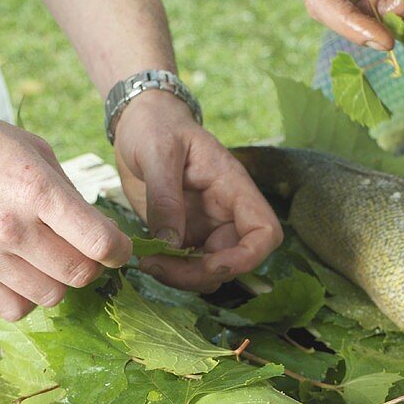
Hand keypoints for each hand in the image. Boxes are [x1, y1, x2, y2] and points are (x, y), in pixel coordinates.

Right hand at [0, 99, 132, 319]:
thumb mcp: (32, 149)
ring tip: (47, 259)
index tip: (118, 248)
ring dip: (59, 282)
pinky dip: (27, 298)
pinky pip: (15, 309)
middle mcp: (11, 225)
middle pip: (79, 275)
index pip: (99, 242)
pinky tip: (22, 274)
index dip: (120, 251)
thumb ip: (69, 193)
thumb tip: (99, 231)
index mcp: (35, 188)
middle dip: (92, 266)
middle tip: (83, 253)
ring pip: (51, 297)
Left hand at [113, 92, 282, 291]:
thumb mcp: (158, 152)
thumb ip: (165, 197)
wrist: (138, 124)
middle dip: (200, 274)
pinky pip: (187, 267)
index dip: (246, 259)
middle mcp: (226, 214)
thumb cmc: (155, 126)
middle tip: (158, 267)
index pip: (265, 233)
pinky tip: (148, 259)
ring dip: (183, 278)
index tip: (210, 267)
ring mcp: (207, 229)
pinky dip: (171, 272)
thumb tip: (171, 243)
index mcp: (234, 188)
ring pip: (210, 271)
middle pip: (234, 262)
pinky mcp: (185, 237)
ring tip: (149, 262)